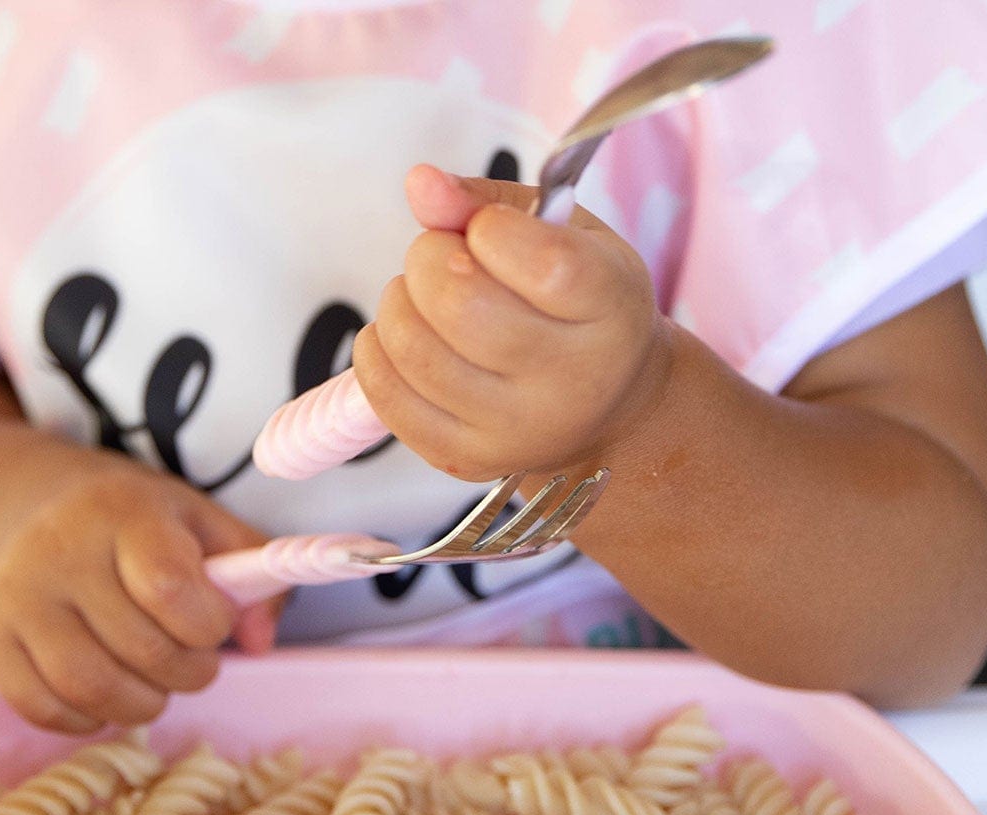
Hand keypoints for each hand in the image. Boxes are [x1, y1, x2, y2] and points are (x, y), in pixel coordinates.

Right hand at [0, 446, 276, 732]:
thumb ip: (252, 572)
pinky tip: (107, 692)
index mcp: (121, 512)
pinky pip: (44, 709)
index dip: (208, 624)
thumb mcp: (200, 522)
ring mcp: (18, 600)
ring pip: (91, 688)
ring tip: (155, 684)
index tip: (211, 621)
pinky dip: (88, 718)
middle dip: (189, 672)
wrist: (24, 511)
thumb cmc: (130, 525)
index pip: (171, 588)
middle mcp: (60, 552)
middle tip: (192, 660)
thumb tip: (259, 640)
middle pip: (141, 649)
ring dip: (143, 704)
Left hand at [351, 164, 670, 480]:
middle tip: (440, 256)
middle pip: (463, 307)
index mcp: (611, 313)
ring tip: (421, 296)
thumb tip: (420, 184)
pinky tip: (401, 335)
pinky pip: (387, 399)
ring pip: (416, 351)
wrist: (604, 408)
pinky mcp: (465, 459)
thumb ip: (491, 204)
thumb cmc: (580, 306)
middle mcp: (570, 382)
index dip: (492, 230)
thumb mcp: (566, 238)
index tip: (487, 230)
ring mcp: (515, 430)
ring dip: (397, 303)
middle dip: (428, 258)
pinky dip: (376, 351)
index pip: (546, 265)